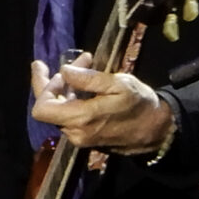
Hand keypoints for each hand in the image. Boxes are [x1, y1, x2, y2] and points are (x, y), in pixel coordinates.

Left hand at [28, 51, 172, 153]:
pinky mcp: (86, 138)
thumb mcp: (119, 85)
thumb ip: (89, 79)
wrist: (158, 131)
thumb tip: (65, 70)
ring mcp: (81, 137)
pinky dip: (73, 97)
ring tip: (84, 64)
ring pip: (60, 111)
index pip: (42, 108)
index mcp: (81, 118)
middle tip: (72, 61)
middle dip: (55, 80)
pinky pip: (70, 117)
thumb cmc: (140, 105)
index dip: (41, 86)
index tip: (45, 66)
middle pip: (48, 107)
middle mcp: (76, 132)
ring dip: (67, 86)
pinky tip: (86, 83)